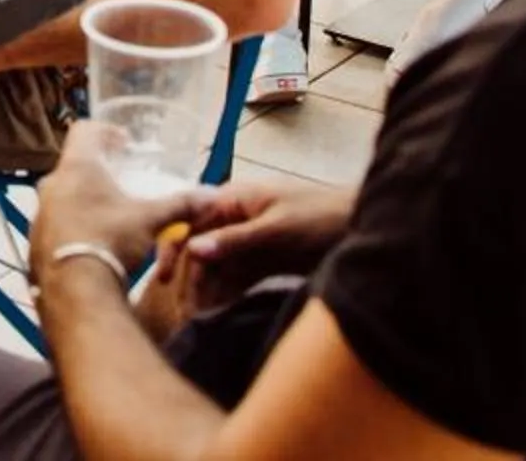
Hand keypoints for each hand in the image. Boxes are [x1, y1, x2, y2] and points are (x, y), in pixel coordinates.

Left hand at [32, 120, 192, 289]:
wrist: (76, 291)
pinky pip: (54, 228)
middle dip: (96, 172)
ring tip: (108, 217)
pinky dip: (72, 230)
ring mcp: (39, 216)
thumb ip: (181, 204)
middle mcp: (51, 186)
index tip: (122, 142)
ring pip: (61, 198)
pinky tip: (92, 246)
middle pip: (72, 166)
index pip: (83, 130)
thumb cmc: (112, 241)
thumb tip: (212, 195)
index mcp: (77, 168)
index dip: (104, 131)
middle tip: (119, 182)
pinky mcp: (34, 244)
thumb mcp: (151, 220)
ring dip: (81, 201)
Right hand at [159, 170, 357, 316]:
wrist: (362, 225)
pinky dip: (226, 298)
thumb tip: (193, 249)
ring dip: (206, 294)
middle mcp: (234, 221)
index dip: (174, 251)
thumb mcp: (277, 228)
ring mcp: (248, 243)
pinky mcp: (263, 263)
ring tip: (199, 323)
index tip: (162, 280)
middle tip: (185, 316)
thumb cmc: (321, 215)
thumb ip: (235, 239)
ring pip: (216, 270)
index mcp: (232, 201)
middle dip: (191, 283)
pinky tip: (218, 317)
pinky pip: (236, 282)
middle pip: (201, 252)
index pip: (191, 224)